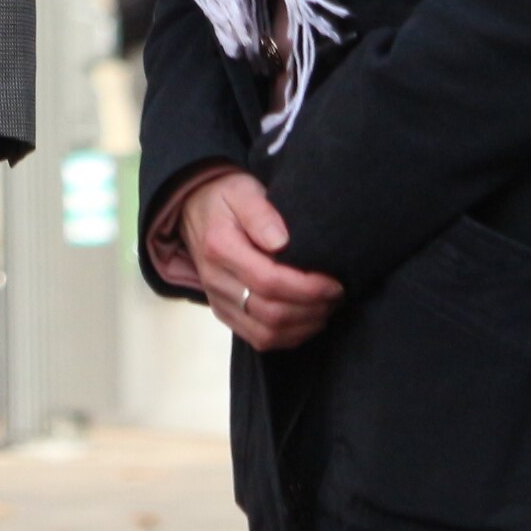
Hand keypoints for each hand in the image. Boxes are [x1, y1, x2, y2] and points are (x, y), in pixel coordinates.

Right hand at [167, 171, 340, 352]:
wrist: (193, 209)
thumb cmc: (225, 198)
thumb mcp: (243, 191)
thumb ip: (261, 213)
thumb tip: (282, 242)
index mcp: (220, 248)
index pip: (268, 281)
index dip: (308, 288)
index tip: (334, 283)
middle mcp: (216, 280)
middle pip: (270, 313)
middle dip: (312, 309)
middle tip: (336, 295)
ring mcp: (218, 301)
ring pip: (266, 334)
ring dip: (304, 326)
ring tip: (326, 308)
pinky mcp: (224, 313)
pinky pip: (259, 339)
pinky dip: (290, 337)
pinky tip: (307, 320)